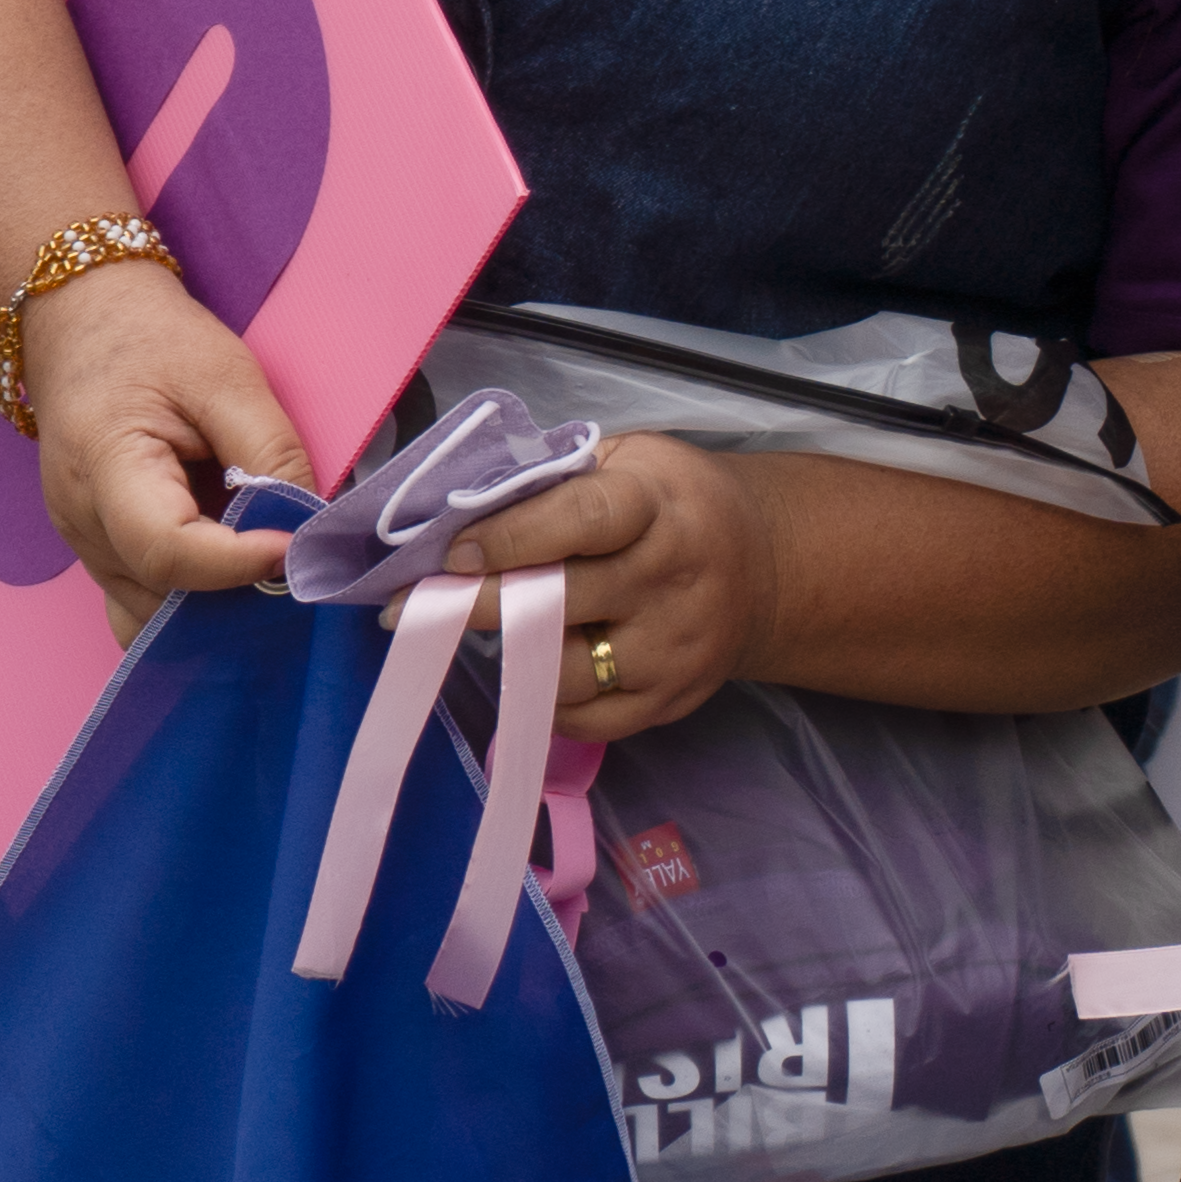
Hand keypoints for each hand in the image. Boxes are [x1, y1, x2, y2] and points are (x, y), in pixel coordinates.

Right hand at [22, 255, 311, 632]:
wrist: (82, 320)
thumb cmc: (151, 341)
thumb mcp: (227, 377)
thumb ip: (271, 452)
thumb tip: (307, 522)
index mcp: (103, 469)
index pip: (167, 549)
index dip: (238, 560)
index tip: (294, 544)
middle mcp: (81, 523)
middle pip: (161, 593)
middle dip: (234, 594)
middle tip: (297, 566)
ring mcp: (83, 544)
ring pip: (153, 611)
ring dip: (217, 604)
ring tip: (271, 567)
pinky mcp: (100, 549)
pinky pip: (147, 598)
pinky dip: (196, 599)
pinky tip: (237, 572)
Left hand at [448, 433, 781, 741]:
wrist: (766, 565)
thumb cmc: (674, 505)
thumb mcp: (631, 461)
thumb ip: (557, 481)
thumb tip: (462, 513)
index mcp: (661, 506)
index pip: (583, 520)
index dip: (512, 537)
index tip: (453, 553)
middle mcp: (674, 578)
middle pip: (560, 602)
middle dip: (481, 604)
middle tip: (414, 607)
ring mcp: (675, 647)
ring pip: (565, 672)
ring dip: (512, 655)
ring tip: (490, 632)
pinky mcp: (673, 699)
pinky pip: (586, 720)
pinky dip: (545, 700)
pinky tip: (536, 668)